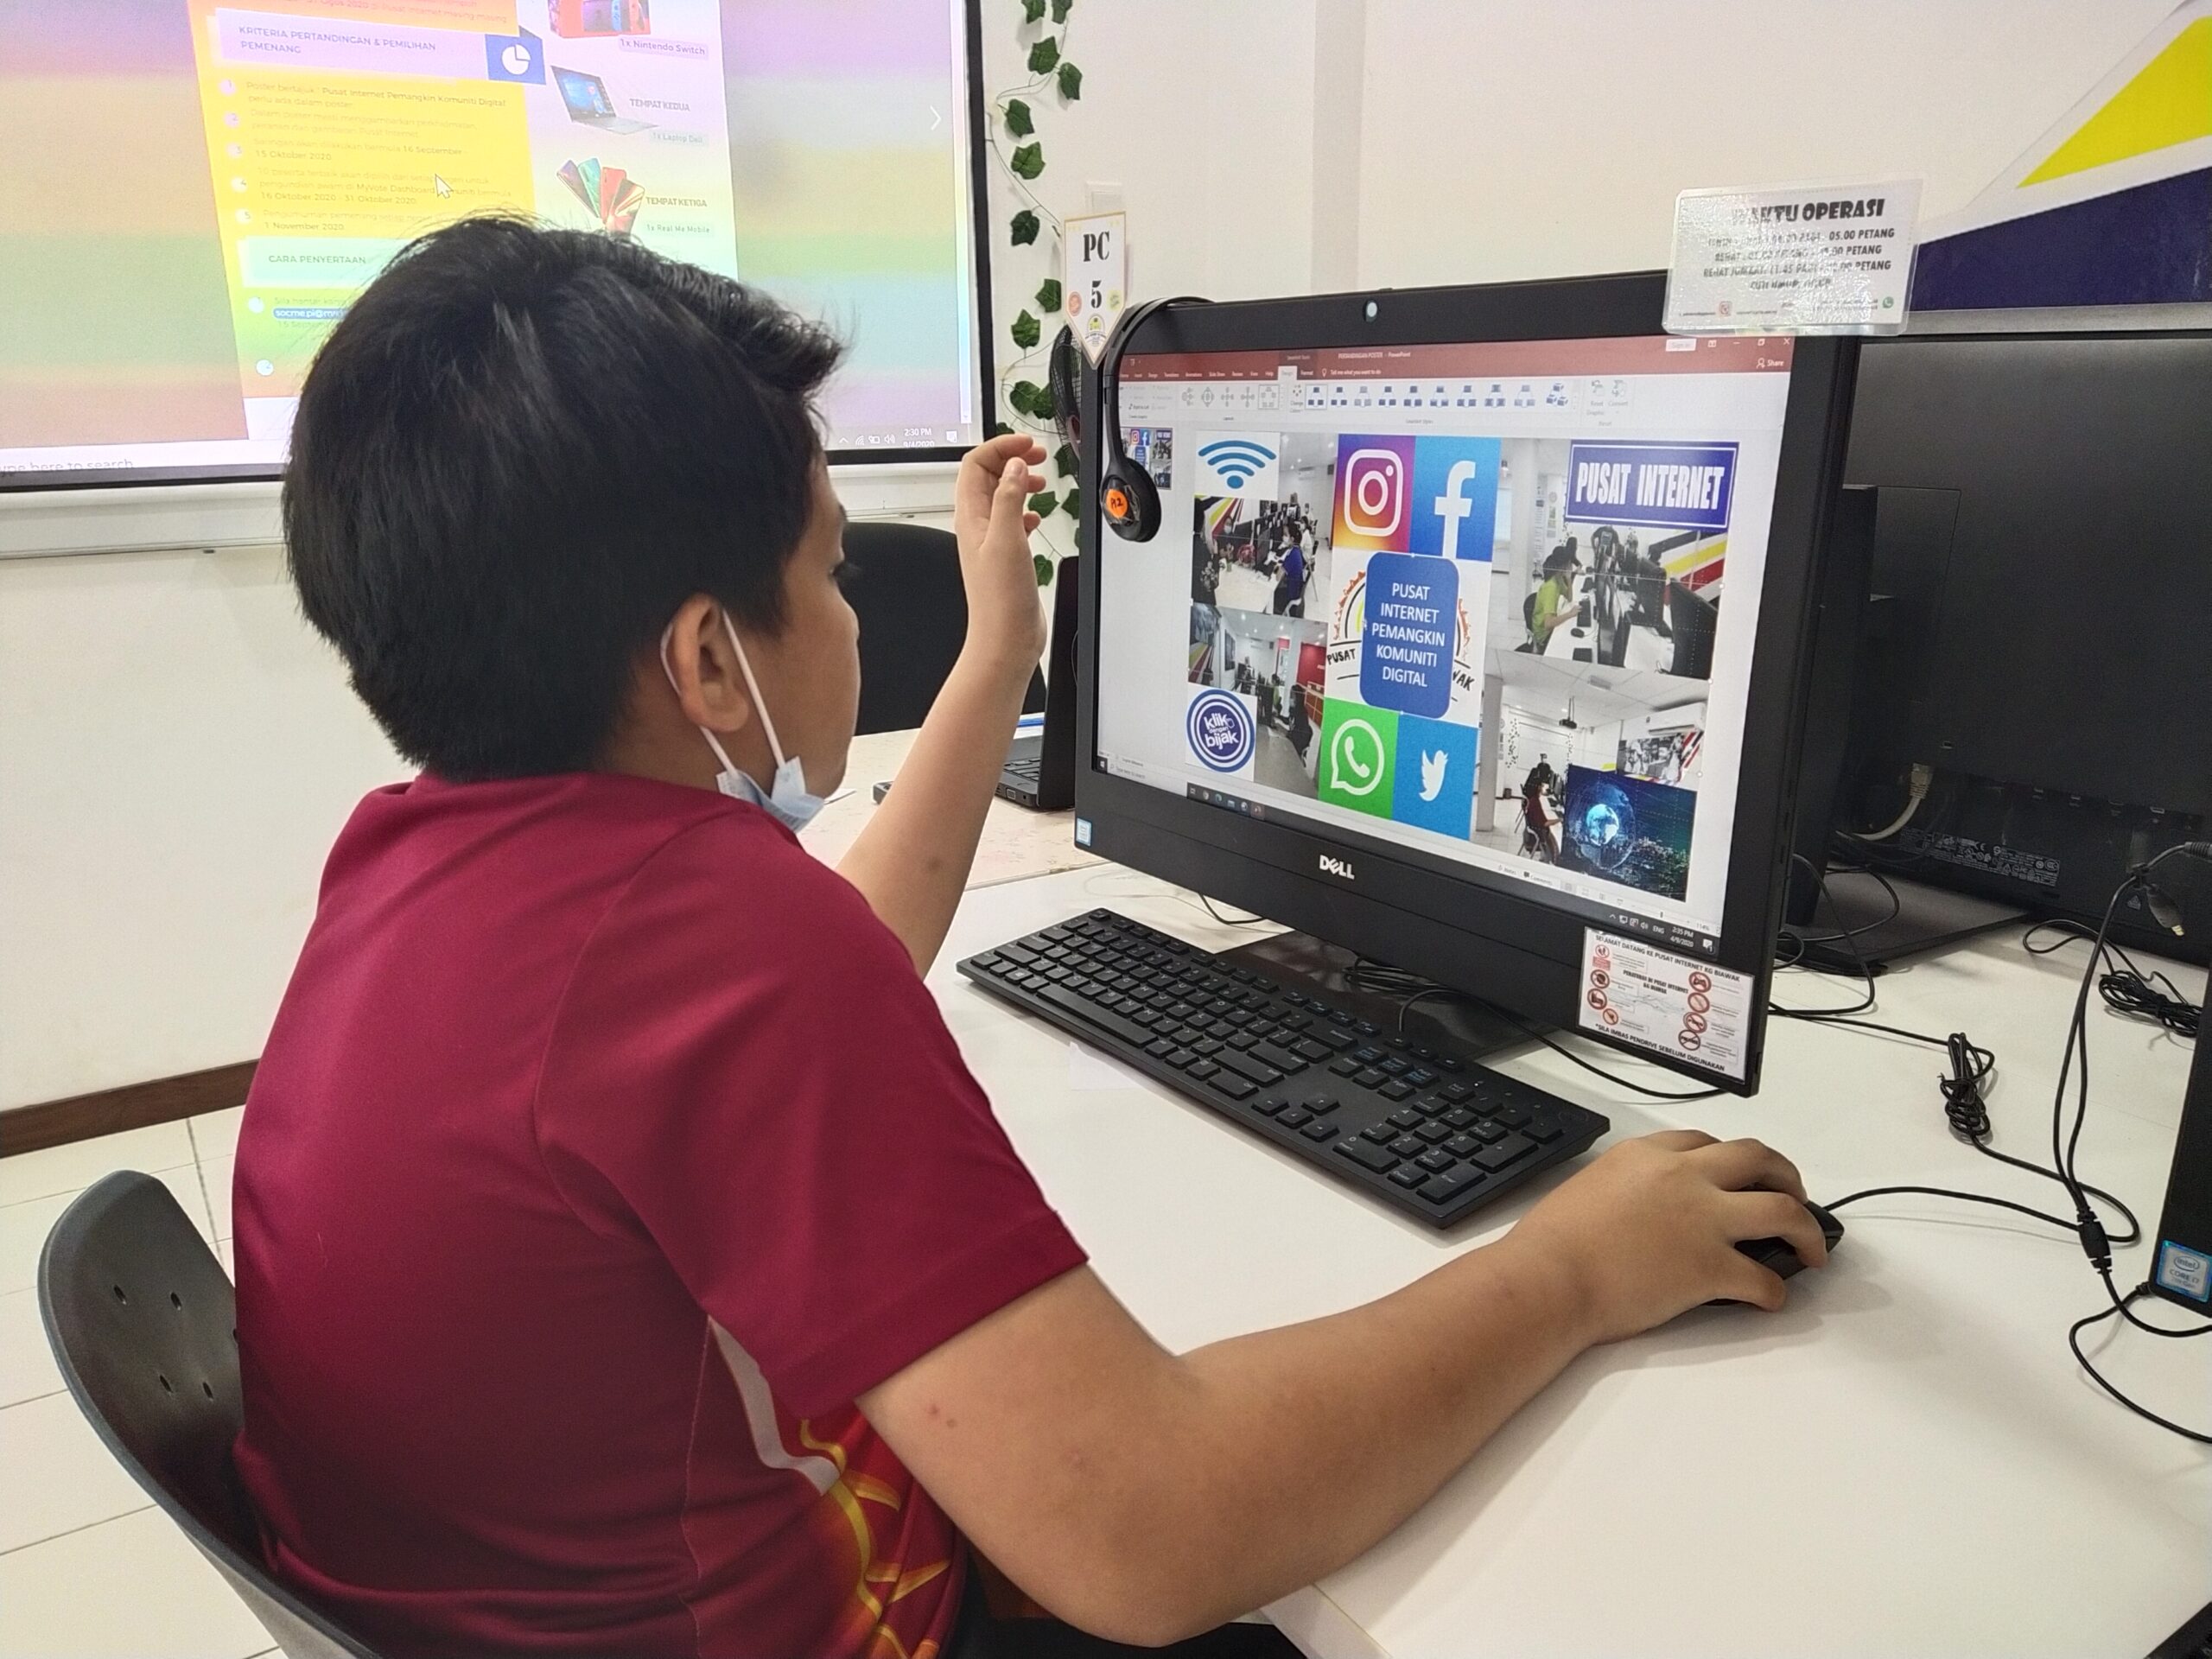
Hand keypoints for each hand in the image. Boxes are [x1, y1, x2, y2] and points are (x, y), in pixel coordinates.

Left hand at [952, 433, 1048, 677]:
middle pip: (987, 477)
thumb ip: (1010, 498)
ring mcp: (991, 542)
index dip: (1000, 447)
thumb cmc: (1001, 599)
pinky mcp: (1006, 557)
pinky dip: (1026, 511)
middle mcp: (978, 527)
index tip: (1027, 444)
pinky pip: (1013, 522)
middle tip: (1038, 455)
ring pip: (1001, 498)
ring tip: (1040, 481)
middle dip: (1011, 459)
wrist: (1005, 640)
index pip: (976, 465)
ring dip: (1020, 482)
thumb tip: (1015, 467)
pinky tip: (1037, 517)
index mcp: (971, 518)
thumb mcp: (1007, 539)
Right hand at [1505, 1131, 1828, 1343]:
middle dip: (1785, 1175)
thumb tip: (1644, 1211)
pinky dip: (1775, 1291)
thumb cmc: (1553, 1241)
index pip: (1704, 1142)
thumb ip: (1627, 1187)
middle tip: (1794, 1196)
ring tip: (1811, 1247)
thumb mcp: (1591, 1187)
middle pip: (1757, 1158)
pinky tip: (1771, 1300)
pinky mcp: (1712, 1267)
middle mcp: (1684, 1176)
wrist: (1550, 1277)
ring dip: (1806, 1229)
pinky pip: (1762, 1279)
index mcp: (1648, 1155)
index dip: (1730, 1159)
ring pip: (1782, 1210)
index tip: (1737, 1175)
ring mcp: (1703, 1220)